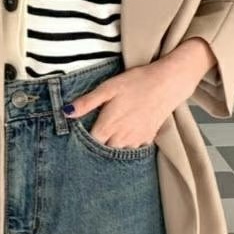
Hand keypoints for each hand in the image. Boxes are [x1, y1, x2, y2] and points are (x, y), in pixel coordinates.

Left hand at [63, 60, 193, 148]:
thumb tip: (66, 113)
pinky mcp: (148, 139)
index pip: (89, 144)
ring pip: (118, 151)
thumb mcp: (108, 88)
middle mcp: (121, 138)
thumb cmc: (136, 82)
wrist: (168, 83)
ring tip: (109, 134)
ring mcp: (136, 140)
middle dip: (97, 146)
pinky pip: (133, 149)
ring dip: (112, 146)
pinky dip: (127, 145)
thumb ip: (87, 103)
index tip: (78, 135)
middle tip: (94, 134)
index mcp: (108, 126)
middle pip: (103, 151)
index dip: (82, 141)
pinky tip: (125, 133)